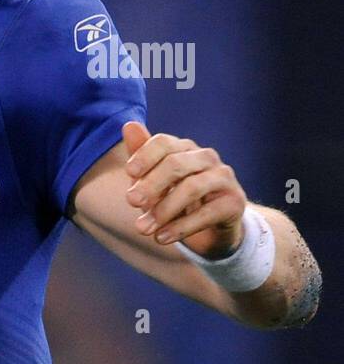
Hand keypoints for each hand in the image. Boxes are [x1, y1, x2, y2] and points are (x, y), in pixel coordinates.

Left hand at [121, 121, 247, 258]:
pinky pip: (207, 213)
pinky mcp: (234, 203)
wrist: (210, 229)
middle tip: (131, 202)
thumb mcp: (153, 181)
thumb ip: (141, 156)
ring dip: (163, 210)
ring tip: (142, 228)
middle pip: (176, 164)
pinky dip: (181, 227)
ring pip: (192, 188)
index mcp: (184, 149)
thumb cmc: (175, 200)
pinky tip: (161, 238)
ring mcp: (223, 179)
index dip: (145, 155)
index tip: (128, 173)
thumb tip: (128, 125)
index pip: (163, 142)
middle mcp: (206, 158)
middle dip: (150, 184)